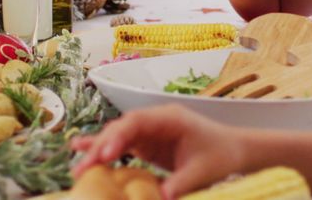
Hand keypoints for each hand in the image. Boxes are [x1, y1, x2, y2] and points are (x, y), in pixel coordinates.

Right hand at [71, 105, 245, 198]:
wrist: (234, 150)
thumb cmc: (221, 155)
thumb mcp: (202, 172)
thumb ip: (179, 183)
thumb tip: (159, 199)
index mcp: (170, 119)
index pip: (137, 123)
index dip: (118, 137)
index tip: (105, 155)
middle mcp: (155, 120)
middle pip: (122, 128)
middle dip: (101, 146)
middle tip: (84, 168)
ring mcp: (150, 131)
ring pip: (117, 136)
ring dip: (98, 150)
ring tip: (77, 165)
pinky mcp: (147, 143)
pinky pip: (121, 145)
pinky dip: (104, 149)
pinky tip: (82, 150)